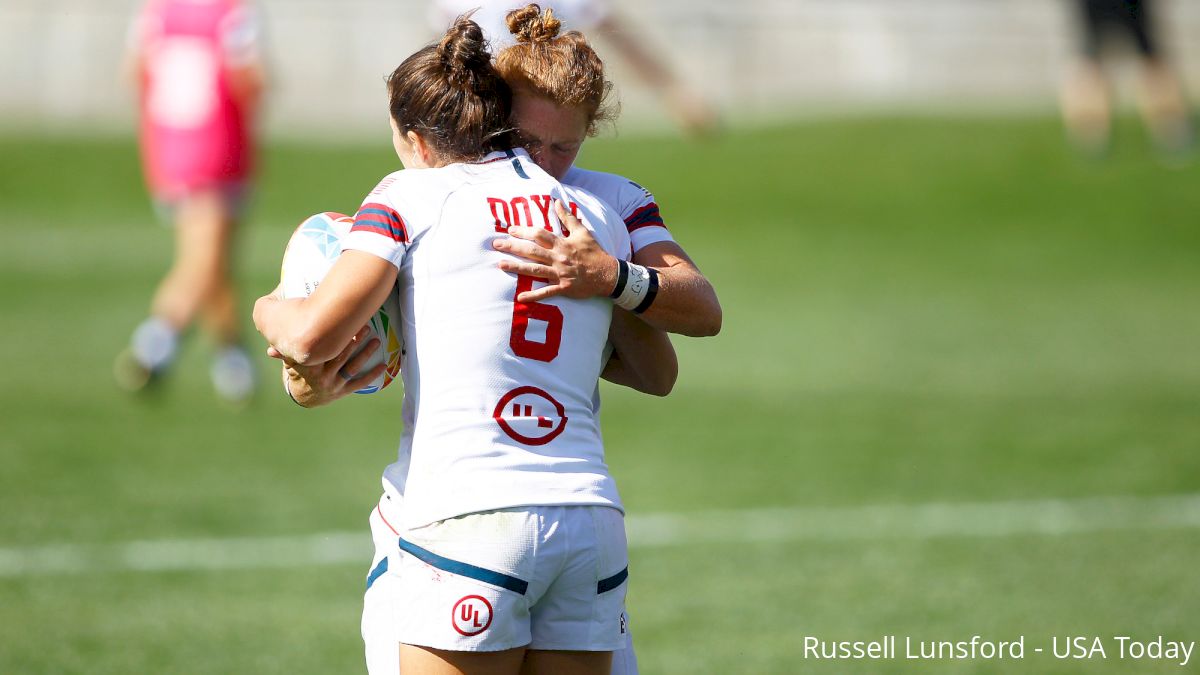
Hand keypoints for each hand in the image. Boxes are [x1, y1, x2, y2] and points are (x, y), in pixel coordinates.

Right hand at [267, 325, 385, 406]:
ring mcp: (334, 384)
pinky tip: (384, 365)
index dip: (336, 336)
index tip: (345, 323)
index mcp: (310, 366)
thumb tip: (271, 346)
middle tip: (366, 327)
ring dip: (365, 354)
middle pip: (341, 355)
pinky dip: (372, 374)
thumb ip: (284, 352)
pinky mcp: (343, 390)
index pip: (324, 348)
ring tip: (376, 341)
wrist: (303, 398)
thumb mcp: (290, 362)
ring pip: (352, 367)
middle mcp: (323, 375)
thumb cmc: (298, 372)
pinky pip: (359, 382)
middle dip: (354, 340)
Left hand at [492, 200, 617, 302]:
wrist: (608, 274)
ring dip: (517, 267)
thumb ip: (568, 217)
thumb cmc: (594, 252)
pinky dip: (534, 295)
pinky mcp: (564, 287)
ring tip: (501, 265)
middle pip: (532, 251)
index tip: (510, 229)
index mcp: (562, 244)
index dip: (524, 231)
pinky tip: (520, 297)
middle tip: (496, 244)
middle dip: (513, 247)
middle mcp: (559, 257)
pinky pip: (546, 292)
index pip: (539, 235)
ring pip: (535, 270)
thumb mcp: (583, 232)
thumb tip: (558, 201)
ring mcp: (560, 273)